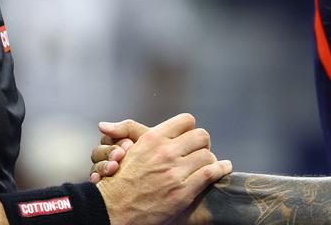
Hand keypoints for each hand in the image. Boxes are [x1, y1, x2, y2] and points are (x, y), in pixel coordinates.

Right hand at [92, 113, 231, 224]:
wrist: (114, 209)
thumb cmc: (120, 182)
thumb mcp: (127, 151)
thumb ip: (129, 133)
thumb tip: (106, 125)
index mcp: (152, 138)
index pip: (186, 121)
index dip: (190, 129)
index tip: (189, 138)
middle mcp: (165, 152)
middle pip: (201, 136)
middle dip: (202, 144)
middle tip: (199, 152)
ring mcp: (175, 172)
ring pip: (208, 155)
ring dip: (209, 160)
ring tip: (208, 164)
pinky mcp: (184, 190)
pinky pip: (211, 172)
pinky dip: (221, 169)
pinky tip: (224, 168)